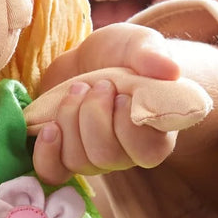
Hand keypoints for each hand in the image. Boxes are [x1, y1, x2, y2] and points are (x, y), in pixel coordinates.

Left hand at [32, 24, 180, 182]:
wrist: (87, 59)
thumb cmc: (120, 55)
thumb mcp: (138, 44)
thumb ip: (152, 55)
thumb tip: (171, 71)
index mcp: (154, 134)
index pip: (147, 152)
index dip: (128, 123)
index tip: (122, 93)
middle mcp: (125, 154)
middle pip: (106, 156)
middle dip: (94, 115)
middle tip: (98, 85)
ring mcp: (93, 158)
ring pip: (78, 160)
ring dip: (70, 120)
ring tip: (77, 90)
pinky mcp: (64, 155)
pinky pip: (53, 173)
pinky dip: (46, 154)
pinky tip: (49, 128)